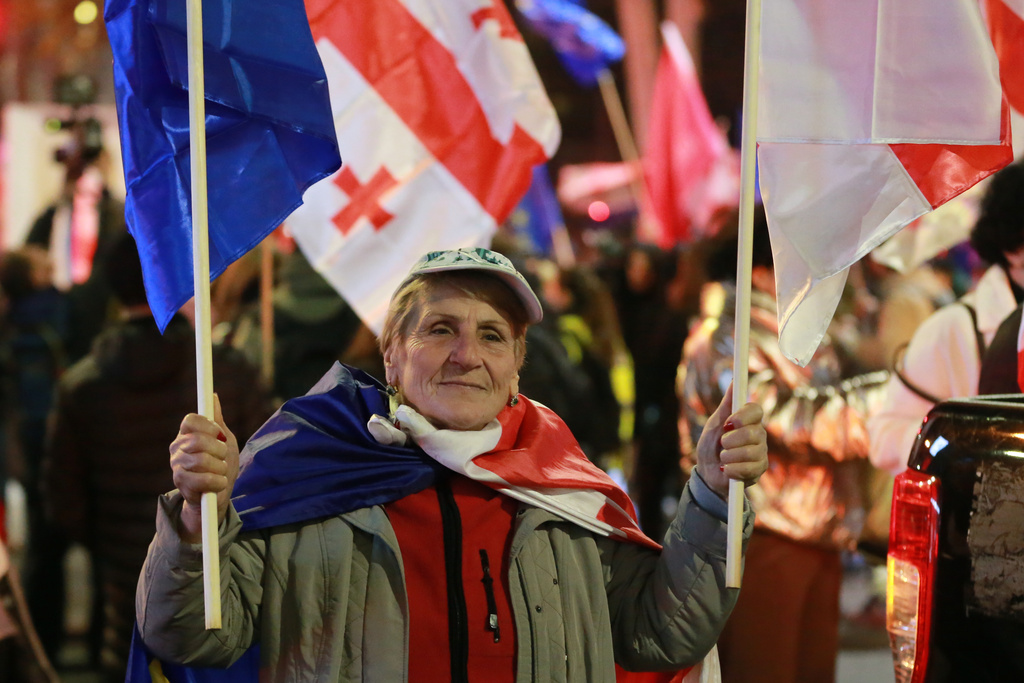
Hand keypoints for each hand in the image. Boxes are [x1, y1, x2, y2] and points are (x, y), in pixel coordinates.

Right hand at [169, 394, 238, 541]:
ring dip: (220, 468)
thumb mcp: (224, 440)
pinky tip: (218, 483)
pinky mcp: (181, 483)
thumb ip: (217, 420)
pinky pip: (203, 479)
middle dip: (218, 450)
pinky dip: (217, 481)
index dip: (209, 426)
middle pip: (198, 440)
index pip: (191, 420)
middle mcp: (177, 447)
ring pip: (202, 460)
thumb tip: (213, 396)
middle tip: (222, 457)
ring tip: (221, 472)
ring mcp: (177, 465)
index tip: (219, 434)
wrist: (218, 495)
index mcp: (187, 434)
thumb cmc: (221, 464)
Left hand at [695, 384, 767, 497]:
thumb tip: (734, 381)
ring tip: (722, 458)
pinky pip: (749, 468)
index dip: (743, 416)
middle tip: (722, 444)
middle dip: (731, 440)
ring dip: (729, 456)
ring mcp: (761, 452)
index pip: (756, 410)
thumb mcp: (714, 423)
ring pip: (751, 452)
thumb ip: (726, 405)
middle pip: (753, 432)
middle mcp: (759, 434)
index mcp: (748, 420)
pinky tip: (726, 470)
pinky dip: (732, 470)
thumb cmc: (711, 445)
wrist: (708, 473)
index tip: (729, 423)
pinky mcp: (760, 469)